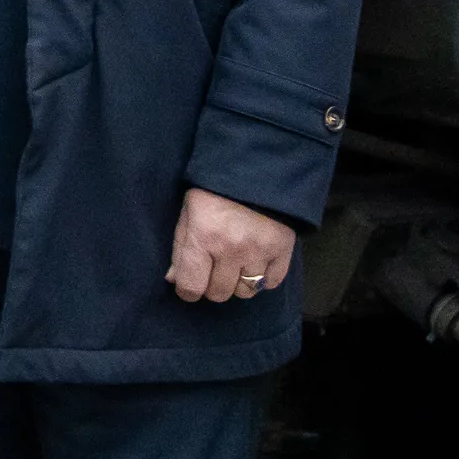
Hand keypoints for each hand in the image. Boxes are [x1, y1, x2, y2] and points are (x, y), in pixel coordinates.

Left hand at [167, 186, 293, 303]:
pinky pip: (271, 283)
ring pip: (246, 292)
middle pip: (219, 293)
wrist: (256, 165)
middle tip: (214, 269)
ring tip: (236, 264)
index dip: (188, 290)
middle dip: (212, 285)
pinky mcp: (283, 249)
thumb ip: (181, 248)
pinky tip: (256, 263)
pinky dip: (263, 278)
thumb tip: (175, 280)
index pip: (191, 287)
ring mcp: (260, 251)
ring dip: (238, 282)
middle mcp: (231, 249)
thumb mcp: (188, 211)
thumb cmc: (214, 188)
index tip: (191, 283)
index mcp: (203, 237)